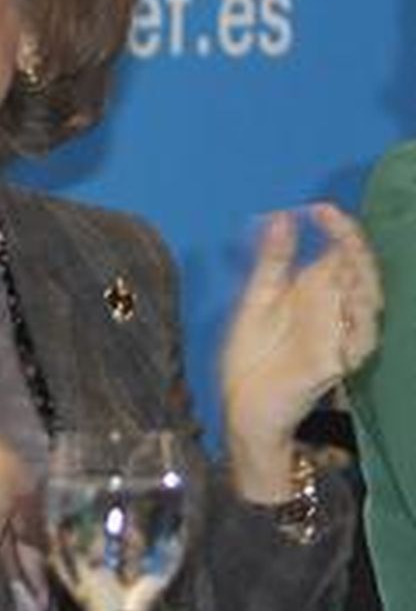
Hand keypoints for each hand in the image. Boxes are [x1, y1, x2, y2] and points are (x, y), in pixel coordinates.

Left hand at [221, 204, 382, 499]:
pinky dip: (353, 322)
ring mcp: (340, 342)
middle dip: (354, 248)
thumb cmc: (254, 353)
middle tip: (336, 223)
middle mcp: (337, 315)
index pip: (343, 256)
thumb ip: (272, 260)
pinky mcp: (333, 367)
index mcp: (320, 295)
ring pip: (369, 307)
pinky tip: (343, 301)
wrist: (241, 401)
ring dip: (360, 280)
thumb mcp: (257, 298)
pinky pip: (356, 343)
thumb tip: (283, 217)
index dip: (341, 231)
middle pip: (363, 277)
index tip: (323, 208)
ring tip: (343, 256)